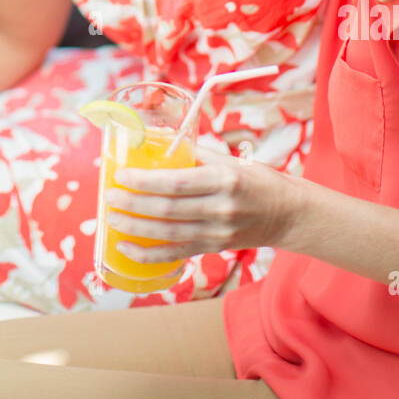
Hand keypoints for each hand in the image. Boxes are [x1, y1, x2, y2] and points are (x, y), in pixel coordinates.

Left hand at [106, 146, 293, 264]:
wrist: (289, 214)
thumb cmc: (258, 180)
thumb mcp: (231, 160)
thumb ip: (196, 155)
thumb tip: (159, 144)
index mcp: (224, 180)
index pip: (176, 182)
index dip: (145, 181)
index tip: (121, 175)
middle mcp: (220, 209)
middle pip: (167, 210)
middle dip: (133, 205)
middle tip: (109, 198)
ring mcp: (218, 233)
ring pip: (168, 235)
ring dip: (135, 229)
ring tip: (112, 221)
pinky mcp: (215, 248)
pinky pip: (177, 254)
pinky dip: (149, 255)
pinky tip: (127, 248)